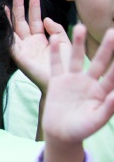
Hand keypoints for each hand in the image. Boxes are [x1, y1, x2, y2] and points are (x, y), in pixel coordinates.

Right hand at [7, 0, 69, 89]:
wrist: (61, 81)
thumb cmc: (65, 66)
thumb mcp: (65, 42)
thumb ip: (57, 29)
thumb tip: (47, 18)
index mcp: (41, 40)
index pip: (35, 20)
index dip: (34, 7)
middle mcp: (30, 43)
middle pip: (22, 21)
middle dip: (20, 6)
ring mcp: (22, 49)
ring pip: (14, 28)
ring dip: (11, 15)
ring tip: (8, 1)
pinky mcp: (18, 55)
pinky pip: (10, 40)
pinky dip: (5, 30)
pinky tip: (3, 19)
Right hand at [41, 24, 113, 145]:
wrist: (60, 134)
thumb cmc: (80, 130)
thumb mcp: (96, 121)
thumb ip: (108, 108)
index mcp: (102, 92)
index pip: (113, 76)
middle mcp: (90, 83)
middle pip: (99, 62)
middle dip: (106, 48)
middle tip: (112, 31)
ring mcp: (73, 81)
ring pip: (76, 58)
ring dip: (78, 44)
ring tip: (79, 27)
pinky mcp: (58, 82)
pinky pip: (56, 65)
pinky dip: (54, 54)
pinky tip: (53, 40)